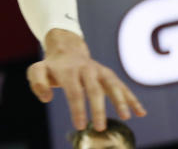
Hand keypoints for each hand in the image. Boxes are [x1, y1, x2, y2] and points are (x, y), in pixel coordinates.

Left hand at [27, 29, 145, 130]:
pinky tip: (141, 113)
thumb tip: (46, 98)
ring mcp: (99, 71)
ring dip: (120, 101)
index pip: (73, 91)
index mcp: (68, 70)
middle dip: (98, 109)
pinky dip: (132, 98)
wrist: (66, 49)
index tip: (80, 126)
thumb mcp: (37, 70)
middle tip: (101, 128)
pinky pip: (122, 86)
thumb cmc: (52, 66)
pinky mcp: (109, 75)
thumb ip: (37, 82)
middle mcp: (86, 69)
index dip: (77, 109)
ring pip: (112, 85)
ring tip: (126, 117)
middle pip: (94, 90)